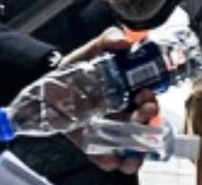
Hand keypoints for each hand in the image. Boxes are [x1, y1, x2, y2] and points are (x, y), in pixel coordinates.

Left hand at [59, 25, 158, 173]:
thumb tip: (122, 41)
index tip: (147, 95)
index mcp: (128, 93)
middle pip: (142, 125)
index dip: (151, 101)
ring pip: (129, 147)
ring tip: (131, 157)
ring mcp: (108, 130)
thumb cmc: (78, 66)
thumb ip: (108, 40)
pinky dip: (108, 161)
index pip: (148, 102)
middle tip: (142, 113)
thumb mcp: (93, 50)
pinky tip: (109, 161)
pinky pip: (104, 157)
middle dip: (147, 123)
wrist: (49, 82)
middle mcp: (123, 114)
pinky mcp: (91, 143)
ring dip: (135, 154)